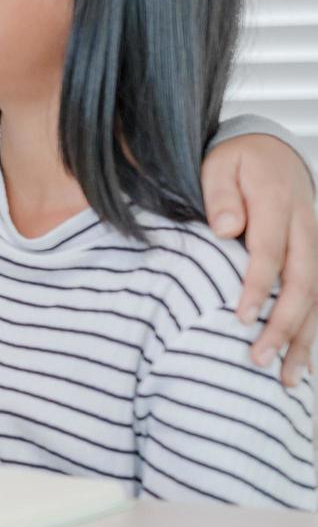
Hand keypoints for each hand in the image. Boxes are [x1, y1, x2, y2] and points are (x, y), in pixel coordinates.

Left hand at [201, 134, 317, 385]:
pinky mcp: (316, 256)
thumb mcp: (218, 165)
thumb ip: (220, 196)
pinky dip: (312, 330)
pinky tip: (303, 362)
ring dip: (304, 338)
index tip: (239, 316)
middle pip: (302, 283)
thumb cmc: (236, 160)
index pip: (270, 252)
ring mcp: (316, 243)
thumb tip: (226, 228)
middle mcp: (306, 227)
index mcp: (278, 204)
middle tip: (258, 358)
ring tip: (288, 378)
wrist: (270, 149)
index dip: (257, 286)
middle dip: (283, 325)